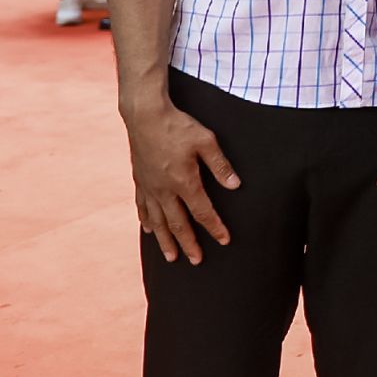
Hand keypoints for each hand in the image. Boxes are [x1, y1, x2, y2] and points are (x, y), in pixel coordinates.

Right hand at [123, 95, 238, 263]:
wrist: (145, 115)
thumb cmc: (178, 126)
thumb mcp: (207, 141)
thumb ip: (221, 165)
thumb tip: (235, 185)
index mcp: (184, 181)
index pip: (202, 212)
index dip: (214, 227)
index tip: (224, 240)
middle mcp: (164, 189)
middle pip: (178, 224)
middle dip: (188, 243)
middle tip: (196, 261)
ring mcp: (149, 186)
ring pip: (158, 220)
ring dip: (165, 240)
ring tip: (171, 257)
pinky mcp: (139, 180)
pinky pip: (142, 206)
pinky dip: (146, 221)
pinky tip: (149, 230)